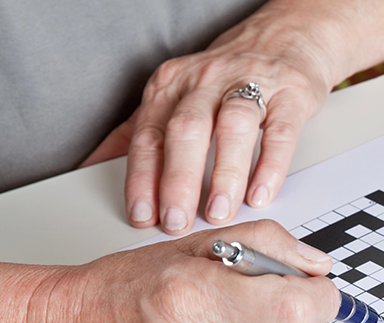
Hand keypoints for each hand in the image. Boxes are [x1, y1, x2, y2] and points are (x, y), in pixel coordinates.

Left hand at [83, 6, 337, 234]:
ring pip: (232, 127)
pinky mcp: (289, 95)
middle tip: (178, 221)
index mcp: (172, 86)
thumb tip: (93, 165)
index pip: (150, 135)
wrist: (284, 39)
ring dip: (224, 174)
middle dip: (178, 180)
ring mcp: (251, 85)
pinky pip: (279, 132)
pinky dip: (269, 166)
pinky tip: (260, 194)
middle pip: (187, 130)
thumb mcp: (174, 95)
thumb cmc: (226, 78)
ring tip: (219, 211)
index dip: (143, 179)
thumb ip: (138, 130)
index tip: (144, 216)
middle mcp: (207, 82)